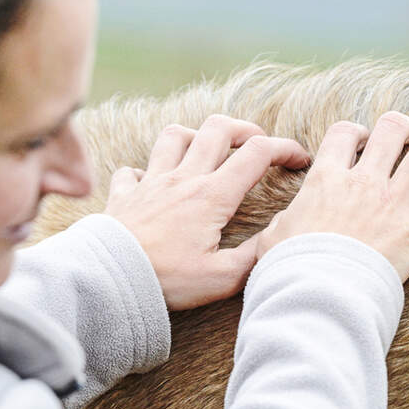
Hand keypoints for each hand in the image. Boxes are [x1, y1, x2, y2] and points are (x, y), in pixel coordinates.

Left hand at [105, 114, 310, 310]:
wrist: (108, 279)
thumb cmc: (166, 280)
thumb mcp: (222, 278)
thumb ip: (255, 255)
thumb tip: (279, 236)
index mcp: (212, 196)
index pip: (257, 154)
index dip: (285, 149)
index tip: (299, 159)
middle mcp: (183, 179)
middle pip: (218, 129)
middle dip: (246, 129)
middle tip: (257, 145)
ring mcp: (151, 182)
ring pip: (175, 135)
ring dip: (196, 136)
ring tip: (207, 152)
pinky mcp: (124, 194)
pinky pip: (132, 169)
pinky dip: (144, 171)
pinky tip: (151, 184)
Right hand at [256, 111, 408, 281]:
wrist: (318, 295)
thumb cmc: (290, 270)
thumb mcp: (271, 241)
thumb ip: (280, 226)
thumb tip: (277, 229)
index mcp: (325, 180)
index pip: (343, 134)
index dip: (356, 131)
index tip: (362, 140)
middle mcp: (363, 182)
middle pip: (392, 130)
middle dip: (405, 128)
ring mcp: (393, 203)